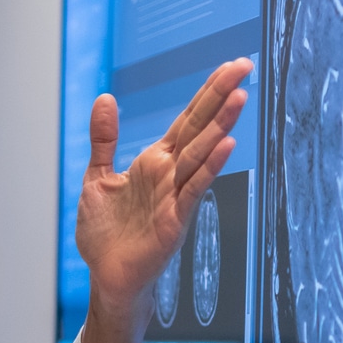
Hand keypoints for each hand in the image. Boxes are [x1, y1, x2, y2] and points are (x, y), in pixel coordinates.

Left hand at [74, 58, 250, 342]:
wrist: (107, 276)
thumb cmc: (106, 234)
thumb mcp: (98, 178)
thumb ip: (104, 139)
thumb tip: (105, 99)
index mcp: (154, 162)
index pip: (187, 120)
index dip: (207, 92)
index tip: (231, 65)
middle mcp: (170, 175)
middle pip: (199, 129)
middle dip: (220, 97)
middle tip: (245, 65)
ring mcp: (174, 197)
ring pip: (200, 154)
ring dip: (219, 127)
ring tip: (240, 97)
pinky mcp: (173, 220)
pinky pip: (192, 189)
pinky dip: (207, 167)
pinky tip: (225, 146)